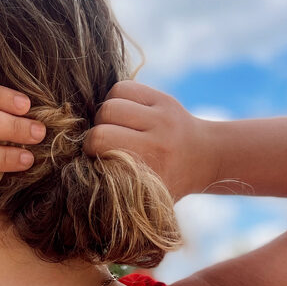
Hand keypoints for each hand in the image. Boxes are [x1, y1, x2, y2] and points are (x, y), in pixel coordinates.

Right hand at [82, 80, 210, 199]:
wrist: (205, 156)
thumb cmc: (168, 182)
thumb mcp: (146, 197)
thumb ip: (117, 189)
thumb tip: (81, 177)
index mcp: (152, 166)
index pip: (101, 142)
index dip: (90, 151)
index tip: (95, 160)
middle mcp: (159, 139)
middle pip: (103, 122)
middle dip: (94, 134)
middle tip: (102, 145)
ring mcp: (162, 115)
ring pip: (111, 103)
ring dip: (104, 115)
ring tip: (112, 127)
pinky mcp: (163, 98)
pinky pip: (123, 88)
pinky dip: (115, 99)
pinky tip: (122, 114)